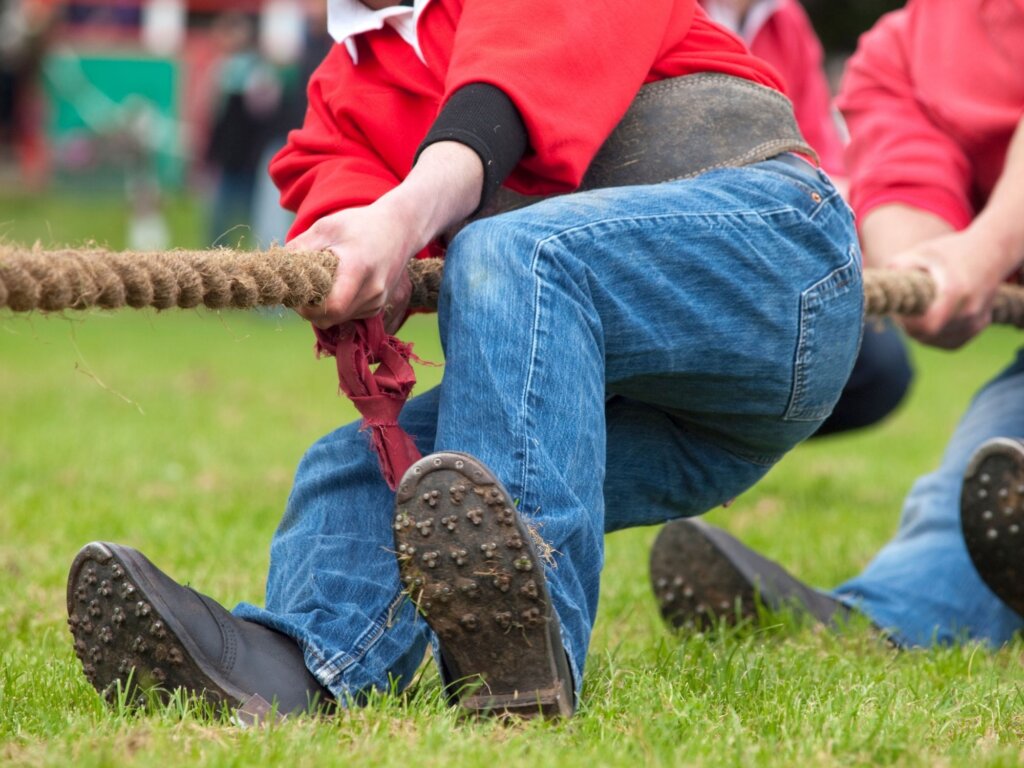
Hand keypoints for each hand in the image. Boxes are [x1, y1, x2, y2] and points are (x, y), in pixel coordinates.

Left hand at [287, 141, 483, 331]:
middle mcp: (373, 290)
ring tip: (321, 284)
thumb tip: (277, 270)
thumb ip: (300, 248)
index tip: (296, 295)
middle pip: (331, 318)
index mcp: (358, 268)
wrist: (400, 228)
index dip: (307, 308)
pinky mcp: (379, 306)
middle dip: (310, 310)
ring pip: (339, 320)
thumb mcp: (326, 227)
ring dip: (323, 309)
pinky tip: (337, 287)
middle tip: (302, 291)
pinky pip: (349, 316)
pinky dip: (337, 308)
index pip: (331, 307)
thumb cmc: (359, 224)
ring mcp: (378, 300)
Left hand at [887, 228, 1005, 348]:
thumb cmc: (951, 250)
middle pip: (927, 336)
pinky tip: (930, 320)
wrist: (992, 250)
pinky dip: (936, 336)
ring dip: (922, 333)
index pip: (924, 327)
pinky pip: (951, 342)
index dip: (906, 323)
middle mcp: (968, 311)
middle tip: (903, 310)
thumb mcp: (921, 251)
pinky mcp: (979, 326)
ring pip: (938, 341)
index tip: (898, 310)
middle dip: (909, 327)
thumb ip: (897, 266)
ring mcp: (976, 320)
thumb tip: (875, 282)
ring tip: (917, 311)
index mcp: (954, 292)